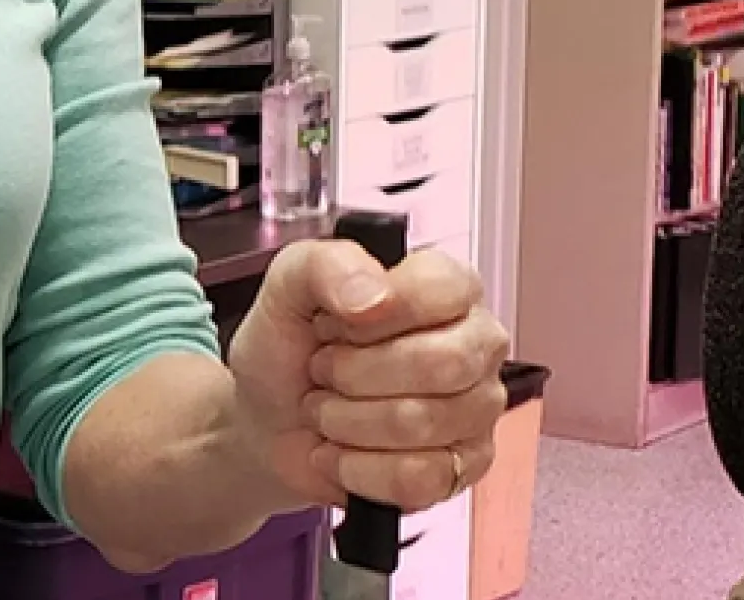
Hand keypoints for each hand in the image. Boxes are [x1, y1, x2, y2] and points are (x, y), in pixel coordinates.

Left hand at [227, 240, 509, 510]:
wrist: (265, 420)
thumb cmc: (289, 349)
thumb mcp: (287, 287)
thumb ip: (326, 265)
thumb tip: (374, 296)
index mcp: (447, 288)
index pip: (443, 291)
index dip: (374, 316)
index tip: (332, 324)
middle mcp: (476, 345)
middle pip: (441, 364)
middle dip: (354, 374)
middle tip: (324, 370)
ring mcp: (477, 411)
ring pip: (422, 424)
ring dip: (346, 421)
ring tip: (329, 409)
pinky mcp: (463, 469)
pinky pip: (418, 478)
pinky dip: (357, 469)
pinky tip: (341, 452)